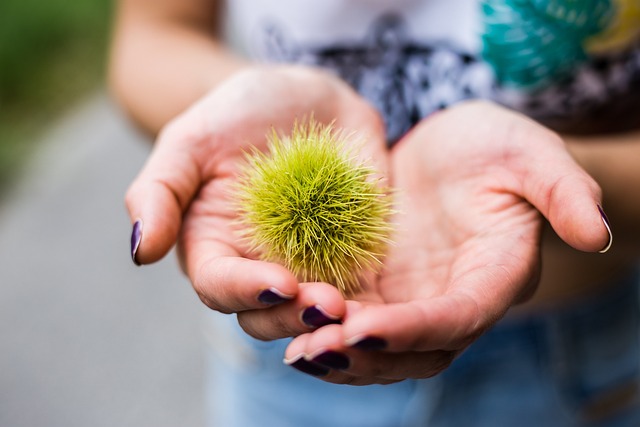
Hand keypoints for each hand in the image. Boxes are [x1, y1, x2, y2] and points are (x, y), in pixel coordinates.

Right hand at [126, 65, 388, 332]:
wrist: (308, 100)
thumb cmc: (239, 113)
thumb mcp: (191, 139)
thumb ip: (159, 191)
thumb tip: (140, 251)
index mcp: (214, 248)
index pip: (220, 286)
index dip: (246, 292)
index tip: (277, 283)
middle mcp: (259, 267)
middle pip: (269, 315)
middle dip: (296, 317)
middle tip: (328, 307)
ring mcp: (309, 266)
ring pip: (316, 315)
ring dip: (336, 321)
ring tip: (358, 312)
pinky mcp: (354, 257)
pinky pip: (363, 291)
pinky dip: (373, 305)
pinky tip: (391, 305)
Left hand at [283, 101, 610, 384]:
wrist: (454, 148)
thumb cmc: (497, 147)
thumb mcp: (531, 153)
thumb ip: (564, 190)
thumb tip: (595, 232)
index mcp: (492, 277)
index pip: (456, 318)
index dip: (413, 329)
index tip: (364, 330)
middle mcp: (449, 299)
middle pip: (411, 349)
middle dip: (364, 357)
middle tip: (313, 352)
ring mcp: (411, 296)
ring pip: (376, 345)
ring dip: (336, 352)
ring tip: (293, 349)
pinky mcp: (378, 283)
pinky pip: (349, 316)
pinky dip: (320, 325)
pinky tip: (285, 319)